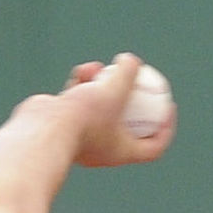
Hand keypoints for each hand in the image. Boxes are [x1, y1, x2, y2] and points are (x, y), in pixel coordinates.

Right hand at [57, 52, 176, 167]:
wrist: (43, 128)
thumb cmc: (84, 117)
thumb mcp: (114, 90)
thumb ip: (127, 74)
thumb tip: (133, 61)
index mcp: (122, 152)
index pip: (153, 146)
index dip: (166, 128)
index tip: (169, 107)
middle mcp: (103, 148)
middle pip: (128, 125)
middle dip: (132, 100)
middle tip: (138, 81)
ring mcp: (83, 136)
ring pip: (100, 107)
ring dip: (103, 84)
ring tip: (100, 68)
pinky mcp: (65, 123)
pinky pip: (79, 102)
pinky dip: (83, 85)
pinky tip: (82, 71)